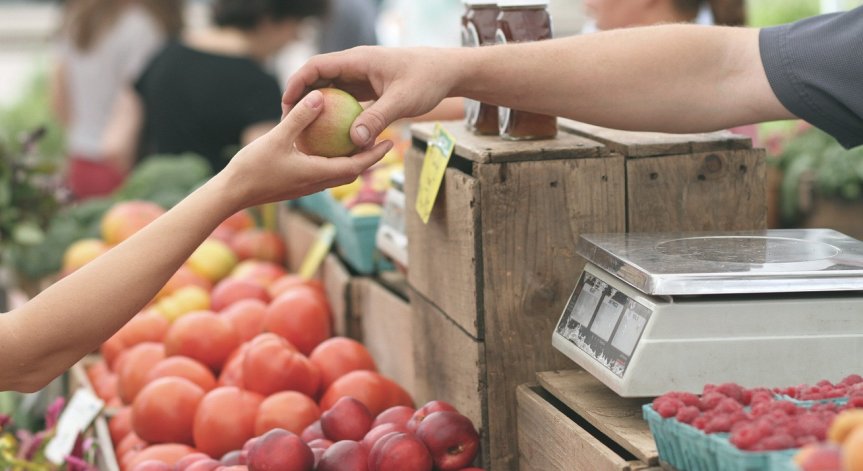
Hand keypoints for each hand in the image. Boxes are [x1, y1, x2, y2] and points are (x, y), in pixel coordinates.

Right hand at [219, 89, 392, 209]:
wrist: (231, 194)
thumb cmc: (252, 168)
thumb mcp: (277, 138)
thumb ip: (299, 118)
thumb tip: (320, 96)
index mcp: (317, 174)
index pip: (355, 166)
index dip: (374, 155)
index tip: (389, 143)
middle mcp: (316, 183)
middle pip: (351, 172)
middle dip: (368, 158)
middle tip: (382, 140)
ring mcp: (306, 186)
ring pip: (337, 174)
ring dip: (351, 160)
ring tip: (359, 141)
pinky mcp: (296, 185)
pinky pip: (322, 172)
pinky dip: (332, 160)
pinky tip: (326, 145)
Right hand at [282, 46, 458, 147]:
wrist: (447, 72)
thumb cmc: (427, 80)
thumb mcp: (402, 101)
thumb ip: (377, 119)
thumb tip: (355, 141)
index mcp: (358, 60)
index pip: (317, 66)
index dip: (297, 83)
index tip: (286, 104)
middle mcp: (356, 66)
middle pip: (318, 78)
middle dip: (301, 98)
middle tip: (289, 123)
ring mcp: (361, 77)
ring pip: (330, 90)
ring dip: (317, 107)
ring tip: (304, 131)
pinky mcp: (368, 88)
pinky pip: (345, 100)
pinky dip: (335, 114)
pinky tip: (331, 135)